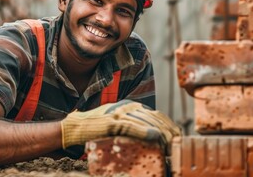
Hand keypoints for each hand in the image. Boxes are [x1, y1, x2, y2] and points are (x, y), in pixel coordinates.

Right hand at [60, 99, 180, 152]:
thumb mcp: (118, 124)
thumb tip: (153, 136)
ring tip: (169, 145)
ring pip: (147, 122)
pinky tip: (156, 138)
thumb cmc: (96, 129)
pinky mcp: (112, 122)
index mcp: (130, 106)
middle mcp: (127, 107)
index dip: (169, 126)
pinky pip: (133, 126)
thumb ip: (134, 126)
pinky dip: (145, 132)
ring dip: (161, 134)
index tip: (177, 136)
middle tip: (177, 144)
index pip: (156, 115)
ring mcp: (120, 114)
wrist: (75, 128)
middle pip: (155, 118)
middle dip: (169, 131)